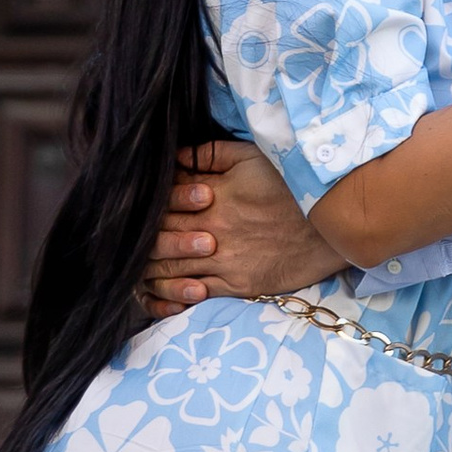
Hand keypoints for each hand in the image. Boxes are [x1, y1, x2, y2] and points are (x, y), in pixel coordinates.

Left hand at [142, 140, 333, 311]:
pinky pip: (195, 295)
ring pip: (172, 269)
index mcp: (213, 196)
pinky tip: (156, 296)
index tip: (133, 209)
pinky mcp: (238, 286)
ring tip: (132, 270)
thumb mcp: (253, 157)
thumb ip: (211, 155)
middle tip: (119, 243)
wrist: (332, 225)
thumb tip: (176, 157)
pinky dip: (172, 296)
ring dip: (149, 271)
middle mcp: (213, 230)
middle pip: (161, 238)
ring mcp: (225, 261)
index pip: (163, 203)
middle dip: (138, 241)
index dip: (145, 207)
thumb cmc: (293, 186)